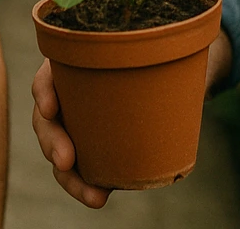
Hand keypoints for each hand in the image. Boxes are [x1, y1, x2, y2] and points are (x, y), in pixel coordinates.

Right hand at [30, 33, 233, 208]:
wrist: (180, 75)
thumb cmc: (166, 51)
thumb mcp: (165, 42)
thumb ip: (169, 43)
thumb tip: (196, 45)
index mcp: (79, 61)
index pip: (50, 72)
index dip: (43, 90)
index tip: (49, 107)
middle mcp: (72, 92)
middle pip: (47, 118)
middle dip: (52, 142)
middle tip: (65, 160)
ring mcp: (81, 122)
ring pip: (60, 150)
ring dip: (69, 176)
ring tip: (92, 195)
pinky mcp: (96, 146)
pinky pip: (82, 168)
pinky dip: (85, 185)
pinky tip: (99, 197)